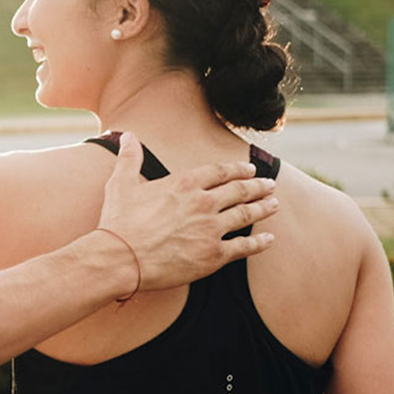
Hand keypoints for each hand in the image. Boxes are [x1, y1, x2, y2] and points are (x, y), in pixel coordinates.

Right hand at [98, 132, 278, 291]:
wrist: (120, 258)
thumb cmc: (118, 221)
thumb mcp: (120, 183)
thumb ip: (129, 158)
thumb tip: (127, 135)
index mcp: (183, 183)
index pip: (219, 171)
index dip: (237, 169)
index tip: (249, 169)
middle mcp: (202, 202)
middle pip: (239, 190)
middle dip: (257, 186)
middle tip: (269, 184)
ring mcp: (211, 229)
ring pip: (246, 215)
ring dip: (263, 208)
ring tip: (274, 204)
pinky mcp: (214, 255)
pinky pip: (244, 247)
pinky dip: (259, 242)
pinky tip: (269, 239)